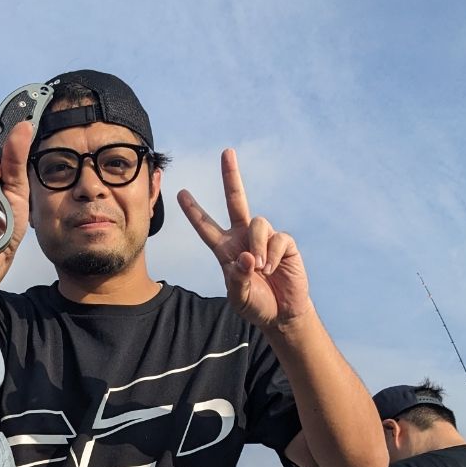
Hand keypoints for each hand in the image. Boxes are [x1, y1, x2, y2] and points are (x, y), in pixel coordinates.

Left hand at [177, 149, 310, 329]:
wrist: (282, 313)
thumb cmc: (256, 305)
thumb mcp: (238, 297)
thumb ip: (237, 279)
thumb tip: (247, 256)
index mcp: (226, 249)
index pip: (206, 227)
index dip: (194, 211)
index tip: (180, 193)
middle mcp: (243, 237)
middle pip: (236, 200)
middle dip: (231, 176)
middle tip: (227, 152)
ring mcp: (265, 238)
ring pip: (258, 223)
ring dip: (257, 246)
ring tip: (260, 268)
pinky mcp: (285, 243)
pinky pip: (278, 238)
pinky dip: (273, 255)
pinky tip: (273, 269)